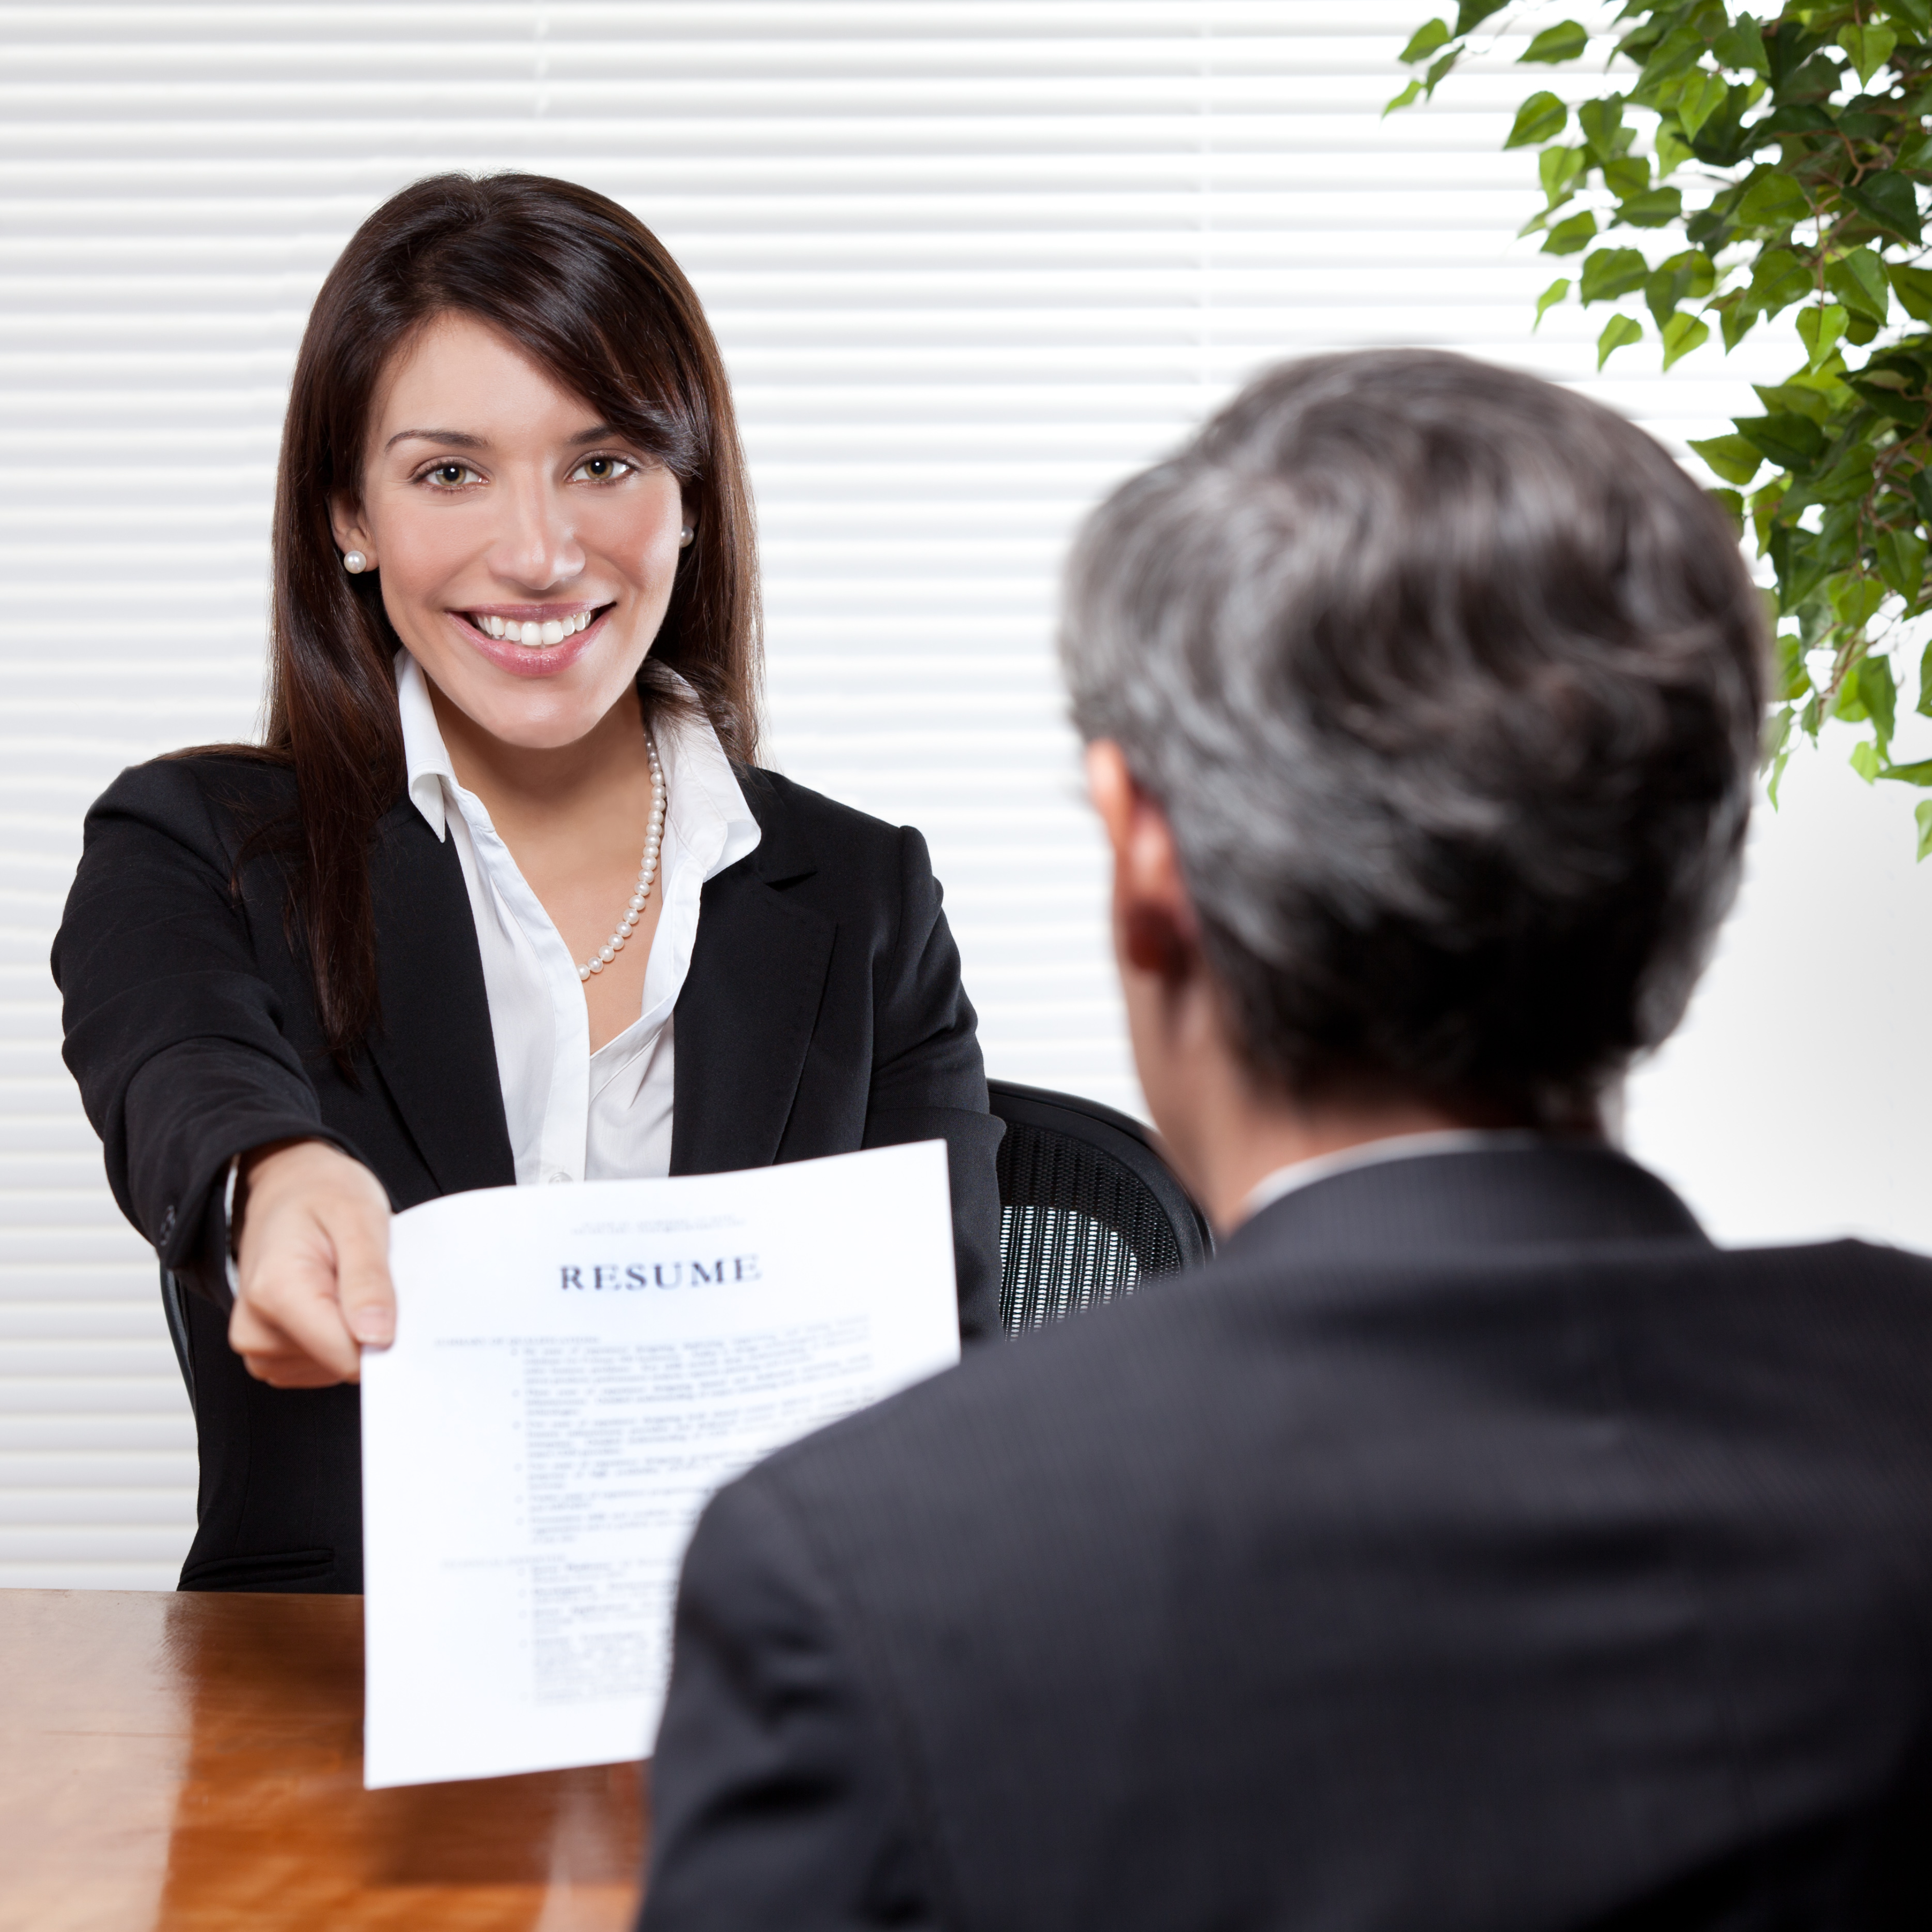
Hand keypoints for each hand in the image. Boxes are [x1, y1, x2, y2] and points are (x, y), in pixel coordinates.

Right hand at [228, 1139, 393, 1387]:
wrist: (288, 1188)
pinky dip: (338, 1337)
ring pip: (334, 1369)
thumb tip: (377, 1337)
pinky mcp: (268, 1354)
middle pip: (341, 1363)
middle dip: (367, 1326)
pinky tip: (334, 1299)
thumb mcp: (359, 1217)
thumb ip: (368, 1279)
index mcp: (275, 1292)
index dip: (383, 1333)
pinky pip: (321, 1367)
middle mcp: (255, 1328)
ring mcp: (258, 1346)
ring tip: (345, 1281)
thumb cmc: (322, 1196)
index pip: (346, 1355)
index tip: (392, 1297)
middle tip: (364, 1277)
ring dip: (352, 1329)